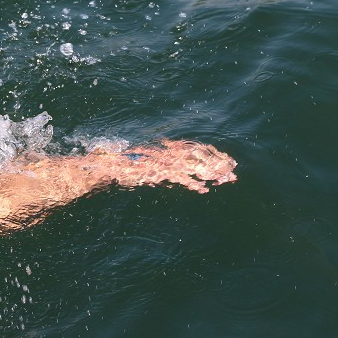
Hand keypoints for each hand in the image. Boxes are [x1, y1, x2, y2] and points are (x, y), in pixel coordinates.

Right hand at [104, 140, 236, 192]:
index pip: (197, 148)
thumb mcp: (147, 164)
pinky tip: (203, 189)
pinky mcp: (155, 170)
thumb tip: (178, 172)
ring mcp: (161, 159)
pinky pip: (178, 177)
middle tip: (233, 174)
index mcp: (167, 147)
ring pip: (192, 165)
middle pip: (199, 155)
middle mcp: (166, 150)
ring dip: (210, 173)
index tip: (228, 161)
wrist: (104, 166)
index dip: (214, 154)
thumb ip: (163, 166)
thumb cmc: (124, 166)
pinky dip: (191, 183)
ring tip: (225, 180)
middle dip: (218, 163)